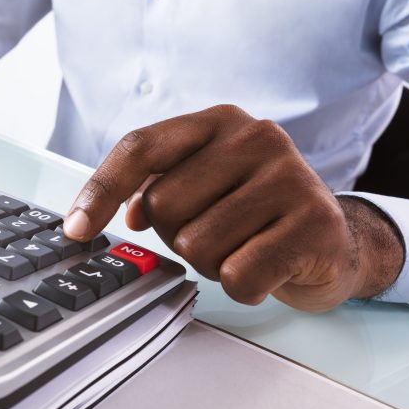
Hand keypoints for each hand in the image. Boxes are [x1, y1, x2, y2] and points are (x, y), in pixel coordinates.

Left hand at [62, 105, 404, 311]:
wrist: (334, 240)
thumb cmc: (256, 211)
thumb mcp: (206, 182)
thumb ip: (157, 185)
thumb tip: (117, 212)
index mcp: (220, 121)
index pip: (141, 147)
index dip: (101, 190)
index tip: (75, 230)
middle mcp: (257, 137)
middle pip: (163, 205)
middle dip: (179, 235)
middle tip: (218, 233)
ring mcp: (291, 177)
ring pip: (196, 245)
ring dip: (213, 263)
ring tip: (246, 247)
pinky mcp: (315, 224)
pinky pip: (239, 276)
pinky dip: (244, 287)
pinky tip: (269, 268)